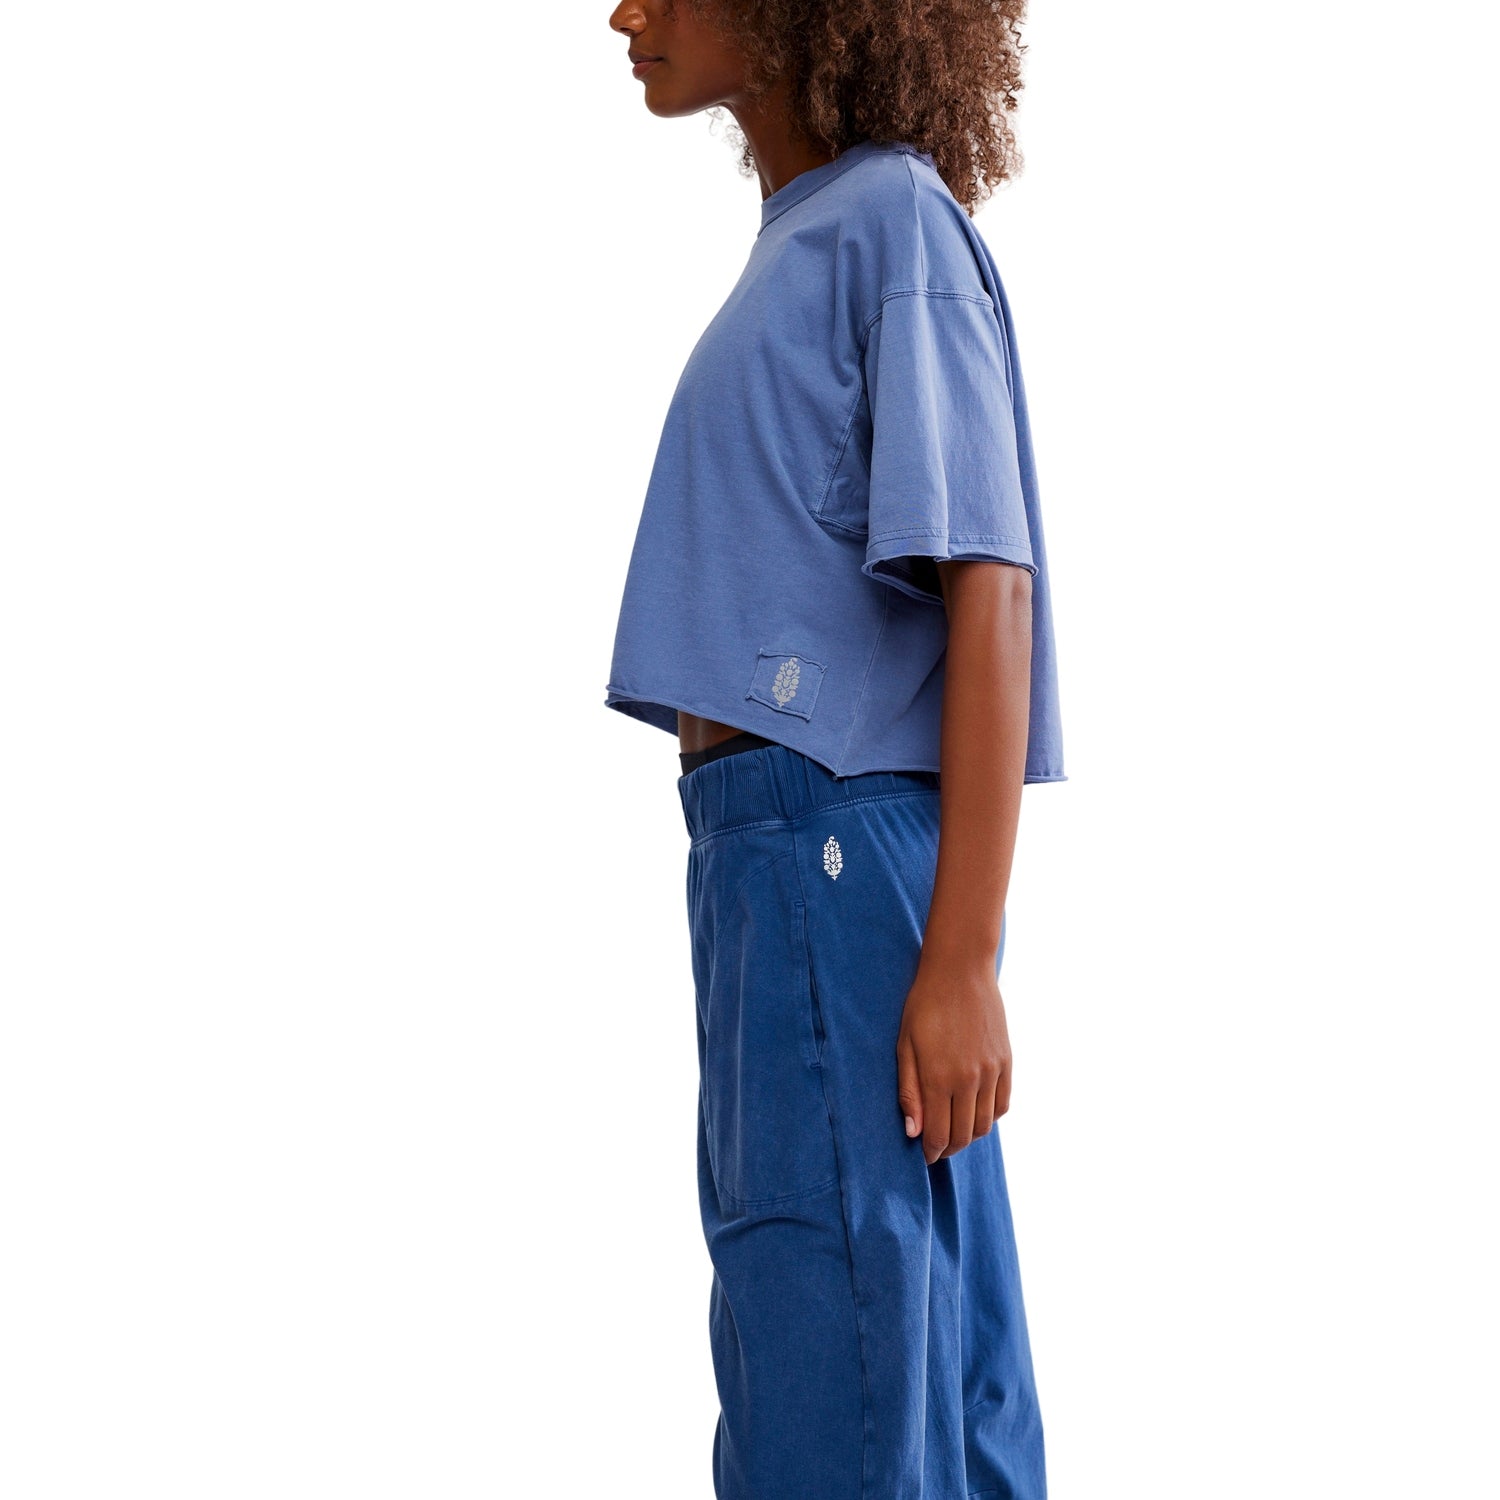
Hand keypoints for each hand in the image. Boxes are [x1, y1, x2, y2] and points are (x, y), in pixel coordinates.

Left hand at [895, 954, 1011, 1165]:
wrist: (960, 971)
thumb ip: (909, 1091)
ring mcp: (992, 1072)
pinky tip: (974, 1111)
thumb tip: (912, 1132)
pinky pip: (1002, 1104)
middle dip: (948, 1148)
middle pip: (963, 1135)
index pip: (938, 1134)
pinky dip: (989, 1117)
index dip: (931, 1151)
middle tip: (936, 1147)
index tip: (924, 1155)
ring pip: (985, 1125)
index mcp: (939, 1077)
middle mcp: (969, 1080)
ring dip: (969, 1135)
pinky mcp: (1006, 1062)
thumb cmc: (924, 1005)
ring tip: (954, 1130)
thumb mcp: (905, 1045)